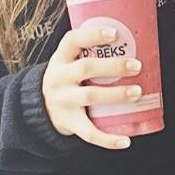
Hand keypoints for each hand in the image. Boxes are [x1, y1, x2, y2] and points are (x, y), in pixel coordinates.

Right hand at [42, 27, 141, 149]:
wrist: (37, 107)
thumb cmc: (65, 77)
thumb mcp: (67, 60)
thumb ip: (88, 50)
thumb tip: (131, 37)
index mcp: (61, 58)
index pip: (72, 40)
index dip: (93, 35)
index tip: (114, 34)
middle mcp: (59, 78)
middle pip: (85, 68)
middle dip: (113, 67)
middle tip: (137, 66)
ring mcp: (63, 101)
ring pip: (90, 96)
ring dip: (116, 95)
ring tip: (137, 92)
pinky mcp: (69, 122)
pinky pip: (88, 132)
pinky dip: (108, 139)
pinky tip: (126, 141)